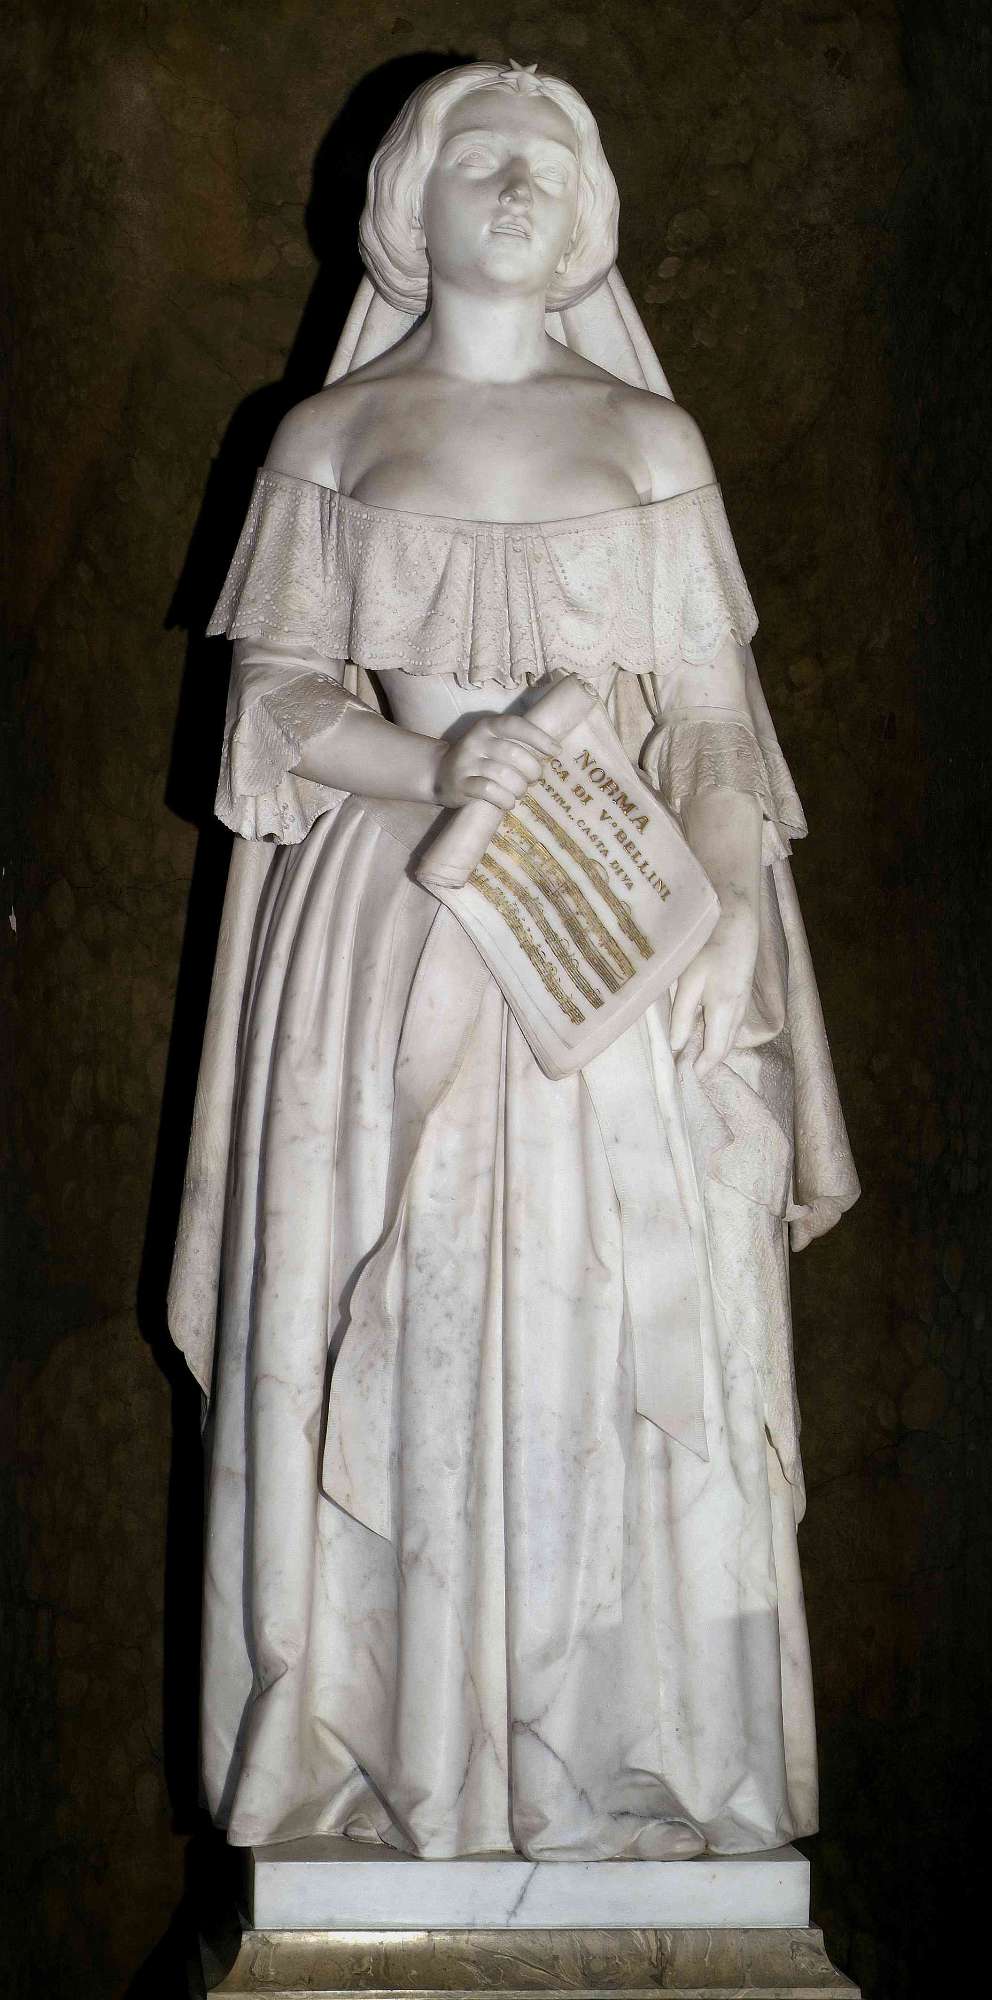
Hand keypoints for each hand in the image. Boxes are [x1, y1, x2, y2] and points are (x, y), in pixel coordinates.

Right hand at [434, 713, 557, 810]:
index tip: (556, 751)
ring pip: (504, 775)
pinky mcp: (460, 784)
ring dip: (519, 788)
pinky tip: (508, 802)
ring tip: (520, 792)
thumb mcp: (493, 742)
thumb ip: (516, 743)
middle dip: (532, 770)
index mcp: (487, 726)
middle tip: (534, 779)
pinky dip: (504, 800)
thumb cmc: (478, 758)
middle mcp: (476, 741)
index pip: (516, 725)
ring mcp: (466, 762)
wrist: (439, 773)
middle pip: (514, 754)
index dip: (539, 738)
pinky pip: (489, 791)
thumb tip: (552, 753)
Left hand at [670, 905, 757, 1078]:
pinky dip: (720, 1035)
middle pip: (724, 1048)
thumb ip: (683, 1015)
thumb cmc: (709, 949)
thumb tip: (677, 1046)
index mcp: (724, 1012)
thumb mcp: (689, 982)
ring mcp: (743, 1004)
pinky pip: (732, 1025)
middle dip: (708, 1062)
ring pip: (730, 1036)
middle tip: (687, 1072)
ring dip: (714, 1049)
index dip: (702, 1068)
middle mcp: (738, 1013)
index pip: (715, 1052)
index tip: (686, 1079)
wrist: (738, 922)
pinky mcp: (743, 995)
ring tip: (694, 1057)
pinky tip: (706, 1031)